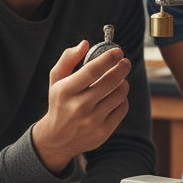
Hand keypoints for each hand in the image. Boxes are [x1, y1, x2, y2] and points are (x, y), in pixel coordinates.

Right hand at [31, 41, 130, 172]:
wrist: (57, 138)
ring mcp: (92, 121)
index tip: (117, 51)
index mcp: (65, 91)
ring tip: (119, 80)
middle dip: (122, 67)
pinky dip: (122, 99)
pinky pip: (122, 108)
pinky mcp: (103, 132)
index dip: (108, 58)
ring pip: (119, 94)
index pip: (92, 70)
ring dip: (123, 83)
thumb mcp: (56, 80)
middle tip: (125, 62)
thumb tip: (85, 44)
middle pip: (110, 81)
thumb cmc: (60, 103)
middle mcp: (78, 107)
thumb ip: (68, 59)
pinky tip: (116, 97)